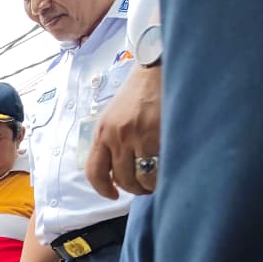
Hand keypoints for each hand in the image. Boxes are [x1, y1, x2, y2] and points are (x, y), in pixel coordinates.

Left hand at [86, 64, 161, 197]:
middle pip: (122, 179)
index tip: (113, 194)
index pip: (94, 172)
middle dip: (134, 188)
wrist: (158, 67)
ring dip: (150, 184)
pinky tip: (168, 170)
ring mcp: (138, 136)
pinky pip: (160, 168)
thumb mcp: (115, 116)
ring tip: (157, 180)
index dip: (103, 189)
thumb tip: (117, 172)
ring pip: (142, 178)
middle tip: (144, 185)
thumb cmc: (139, 92)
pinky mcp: (159, 135)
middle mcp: (116, 136)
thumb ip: (113, 141)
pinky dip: (164, 175)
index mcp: (102, 132)